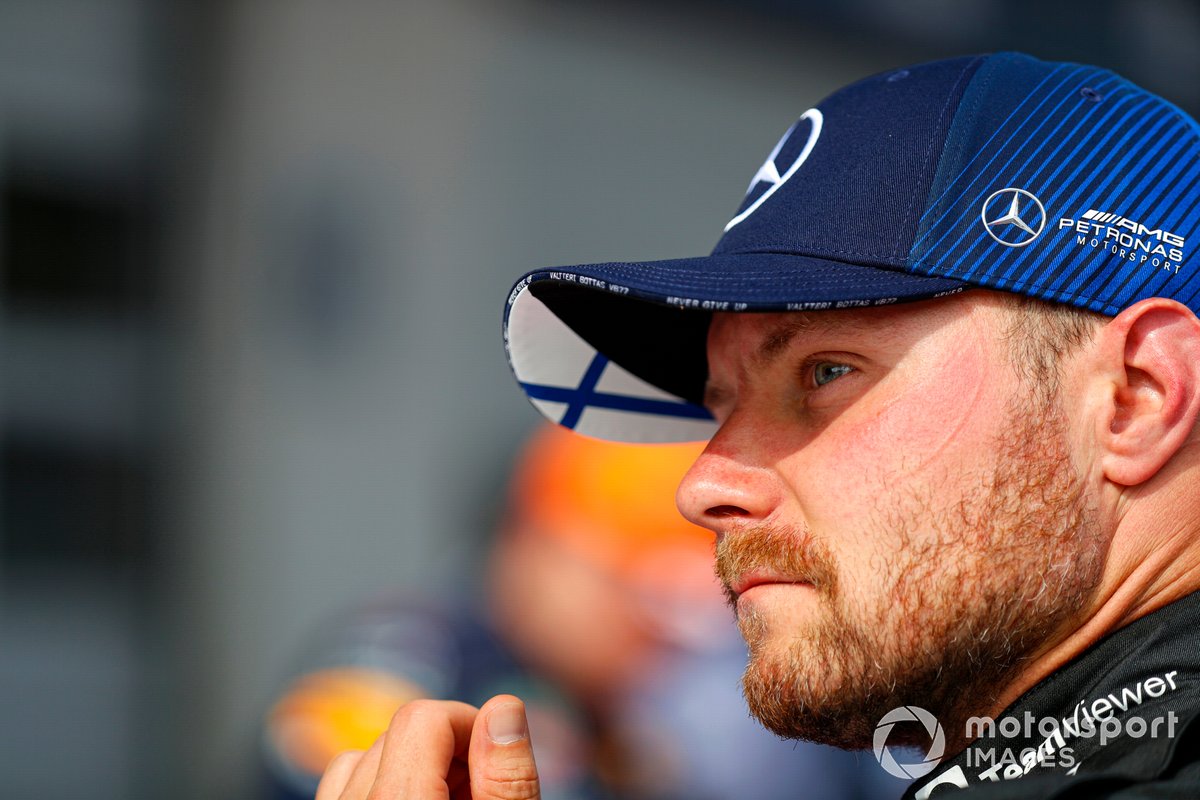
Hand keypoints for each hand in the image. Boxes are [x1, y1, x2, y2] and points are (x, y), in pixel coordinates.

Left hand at [315, 694, 540, 799]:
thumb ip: (507, 777)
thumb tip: (503, 707)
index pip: (424, 716)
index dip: (471, 724)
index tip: (498, 756)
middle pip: (398, 732)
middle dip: (449, 749)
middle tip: (483, 792)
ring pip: (364, 758)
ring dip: (411, 767)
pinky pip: (340, 788)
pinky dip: (378, 786)